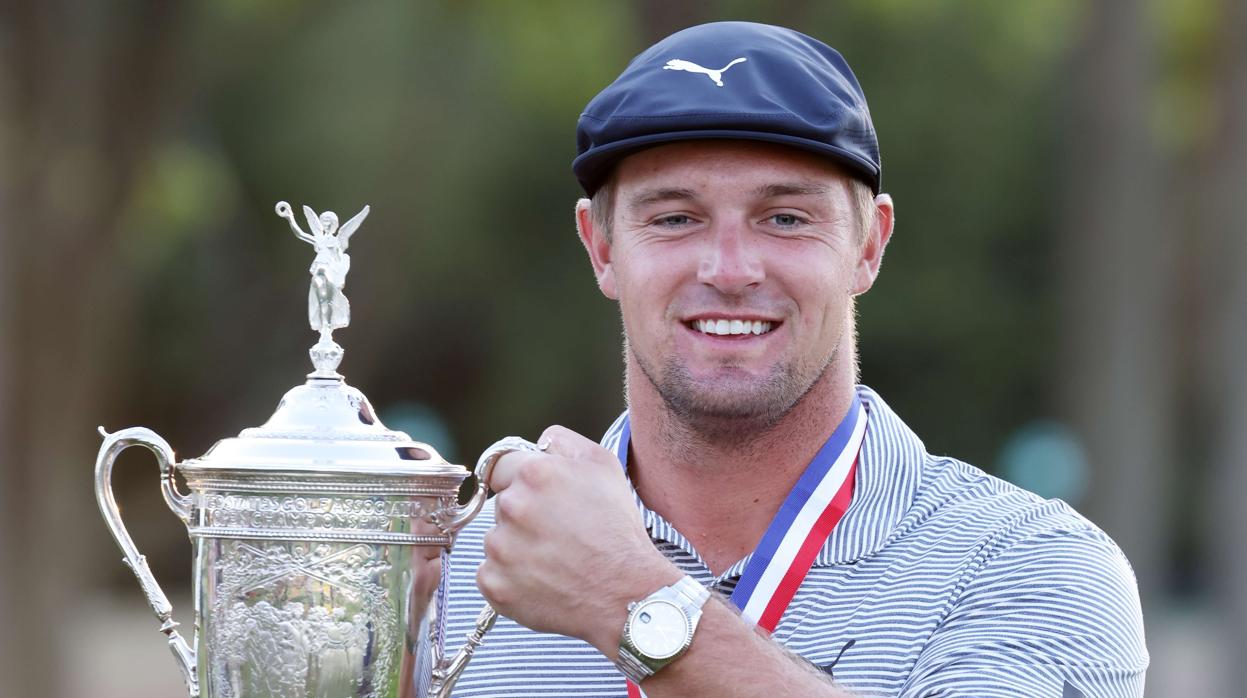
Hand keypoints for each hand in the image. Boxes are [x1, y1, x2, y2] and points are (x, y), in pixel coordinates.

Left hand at [476, 425, 680, 656]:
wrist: (626, 595)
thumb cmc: (618, 530)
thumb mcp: (604, 466)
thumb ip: (564, 442)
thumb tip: (540, 441)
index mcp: (534, 474)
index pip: (501, 467)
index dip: (524, 481)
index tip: (542, 500)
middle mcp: (511, 507)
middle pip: (502, 504)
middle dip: (524, 515)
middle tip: (559, 533)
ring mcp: (500, 549)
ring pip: (497, 540)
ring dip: (517, 547)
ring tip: (555, 560)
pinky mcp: (495, 585)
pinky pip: (492, 574)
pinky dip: (512, 578)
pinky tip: (544, 581)